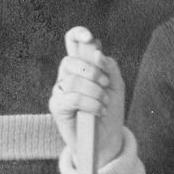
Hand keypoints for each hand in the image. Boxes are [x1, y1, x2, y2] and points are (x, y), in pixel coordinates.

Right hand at [48, 27, 123, 158]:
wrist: (107, 139)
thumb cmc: (110, 111)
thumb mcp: (116, 86)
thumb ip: (109, 67)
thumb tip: (97, 53)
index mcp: (82, 66)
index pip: (72, 42)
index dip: (78, 34)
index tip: (89, 38)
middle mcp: (67, 75)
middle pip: (70, 61)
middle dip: (92, 71)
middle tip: (105, 84)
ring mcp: (60, 90)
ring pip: (73, 81)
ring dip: (95, 92)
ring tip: (104, 103)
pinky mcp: (57, 107)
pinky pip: (71, 98)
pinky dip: (90, 103)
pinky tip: (98, 111)